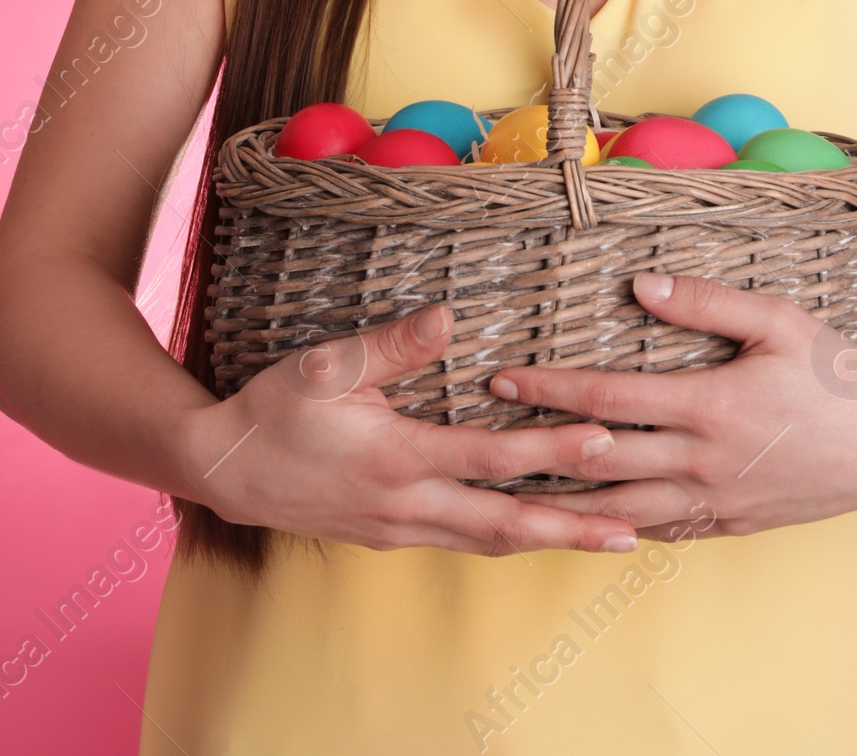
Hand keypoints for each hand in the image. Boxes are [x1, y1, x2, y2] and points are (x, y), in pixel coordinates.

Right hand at [180, 303, 639, 556]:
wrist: (221, 470)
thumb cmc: (272, 409)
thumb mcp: (323, 366)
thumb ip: (390, 345)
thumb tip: (449, 316)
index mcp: (396, 459)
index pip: (490, 458)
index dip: (551, 451)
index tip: (606, 441)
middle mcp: (406, 505)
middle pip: (504, 523)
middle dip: (573, 526)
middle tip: (635, 529)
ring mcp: (400, 528)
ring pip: (489, 541)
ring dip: (550, 540)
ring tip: (607, 538)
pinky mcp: (392, 535)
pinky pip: (464, 542)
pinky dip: (509, 540)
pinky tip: (537, 532)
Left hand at [494, 272, 856, 538]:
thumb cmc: (840, 375)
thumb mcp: (780, 321)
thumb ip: (709, 303)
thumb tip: (643, 286)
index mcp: (709, 407)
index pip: (607, 400)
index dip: (548, 389)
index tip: (502, 377)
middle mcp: (703, 463)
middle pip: (599, 462)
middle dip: (535, 449)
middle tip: (482, 439)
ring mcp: (717, 502)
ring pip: (621, 513)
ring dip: (564, 501)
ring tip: (514, 489)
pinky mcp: (732, 524)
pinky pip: (661, 531)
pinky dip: (618, 527)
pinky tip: (590, 518)